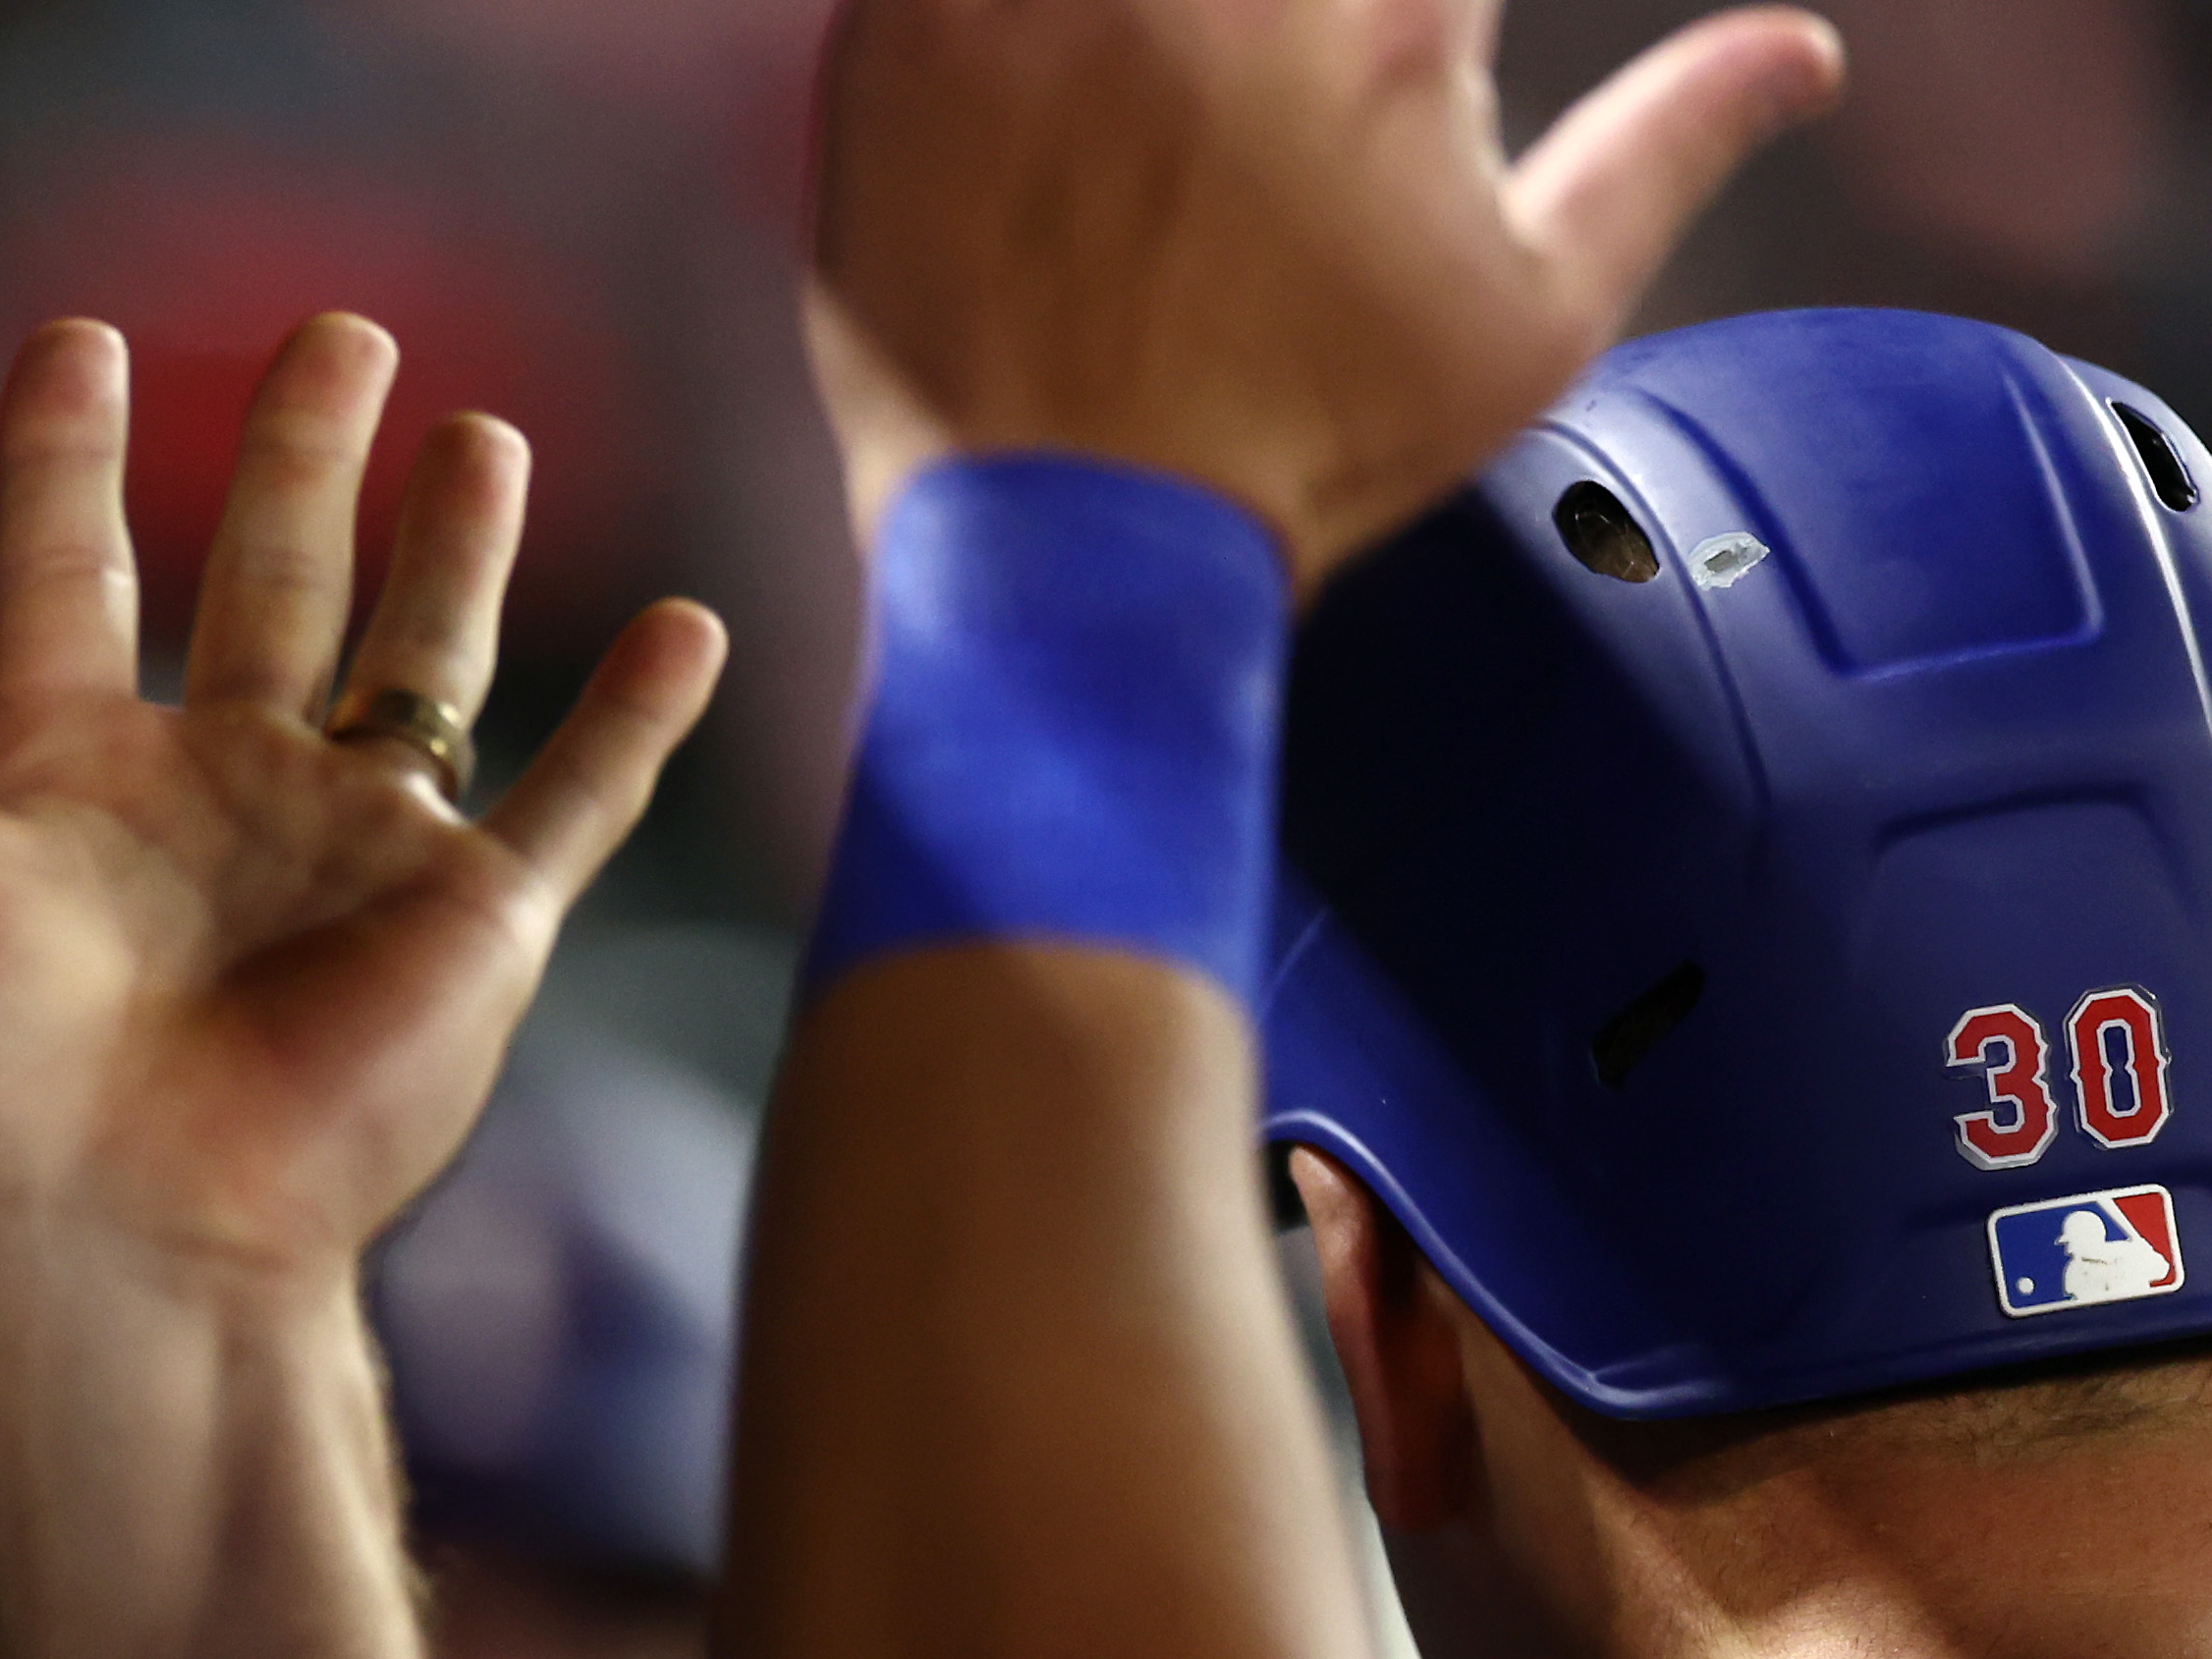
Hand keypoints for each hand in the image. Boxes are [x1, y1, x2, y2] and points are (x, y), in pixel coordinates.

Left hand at [0, 316, 723, 1320]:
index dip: (65, 462)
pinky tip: (692, 625)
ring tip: (480, 430)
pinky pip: (574, 801)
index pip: (68, 579)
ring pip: (421, 656)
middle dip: (301, 454)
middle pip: (269, 578)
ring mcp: (351, 852)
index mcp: (71, 784)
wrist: (115, 1247)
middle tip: (339, 328)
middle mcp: (218, 798)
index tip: (77, 341)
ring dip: (455, 543)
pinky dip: (640, 720)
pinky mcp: (468, 922)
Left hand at [811, 0, 1844, 576]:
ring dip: (1133, 17)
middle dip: (1268, 8)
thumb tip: (1802, 53)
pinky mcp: (897, 39)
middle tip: (1263, 81)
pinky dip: (964, 13)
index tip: (1390, 43)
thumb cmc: (1299, 454)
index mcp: (1395, 13)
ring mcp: (1046, 0)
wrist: (1071, 560)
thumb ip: (1670, 143)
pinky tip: (1030, 63)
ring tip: (1156, 69)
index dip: (1406, 5)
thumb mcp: (1532, 318)